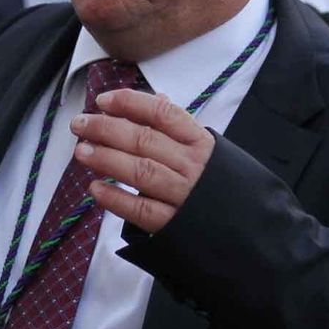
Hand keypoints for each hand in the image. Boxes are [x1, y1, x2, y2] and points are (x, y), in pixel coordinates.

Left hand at [70, 88, 212, 233]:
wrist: (249, 229)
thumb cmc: (219, 184)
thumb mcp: (208, 150)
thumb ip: (180, 128)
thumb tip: (157, 99)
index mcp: (200, 142)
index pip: (162, 114)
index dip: (130, 104)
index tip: (103, 101)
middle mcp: (192, 166)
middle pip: (145, 140)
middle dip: (107, 129)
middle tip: (79, 124)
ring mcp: (184, 195)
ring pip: (141, 172)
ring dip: (107, 159)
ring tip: (82, 151)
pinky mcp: (175, 225)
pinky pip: (142, 211)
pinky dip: (116, 199)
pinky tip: (95, 188)